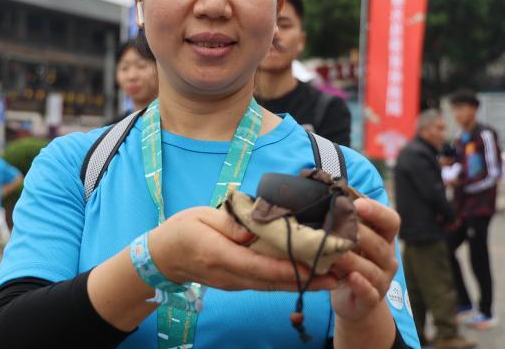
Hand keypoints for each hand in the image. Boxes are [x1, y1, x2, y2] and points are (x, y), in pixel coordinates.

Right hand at [148, 206, 337, 291]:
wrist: (165, 257)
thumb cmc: (183, 231)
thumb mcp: (203, 217)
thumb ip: (231, 223)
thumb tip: (257, 227)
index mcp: (221, 255)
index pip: (259, 265)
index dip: (287, 268)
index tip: (313, 268)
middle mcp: (231, 275)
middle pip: (273, 281)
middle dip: (306, 280)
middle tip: (338, 276)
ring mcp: (235, 282)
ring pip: (273, 286)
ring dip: (303, 283)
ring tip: (333, 278)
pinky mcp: (239, 283)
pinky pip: (267, 284)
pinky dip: (289, 280)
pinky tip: (309, 276)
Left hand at [330, 198, 400, 321]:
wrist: (352, 299)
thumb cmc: (349, 260)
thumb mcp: (349, 240)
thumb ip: (344, 221)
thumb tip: (324, 192)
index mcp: (384, 238)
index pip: (391, 221)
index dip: (377, 212)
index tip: (357, 204)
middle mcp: (388, 259)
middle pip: (380, 245)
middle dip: (362, 235)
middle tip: (341, 227)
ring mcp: (382, 280)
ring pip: (372, 269)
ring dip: (354, 260)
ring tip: (337, 253)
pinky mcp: (371, 299)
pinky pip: (369, 292)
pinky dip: (361, 285)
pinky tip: (351, 278)